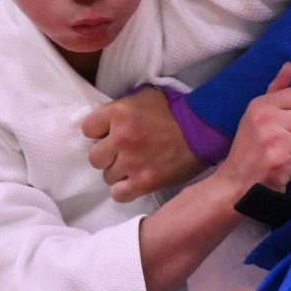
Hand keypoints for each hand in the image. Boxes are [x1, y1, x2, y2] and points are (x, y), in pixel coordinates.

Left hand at [87, 87, 204, 202]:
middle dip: (108, 156)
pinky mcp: (144, 182)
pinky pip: (118, 194)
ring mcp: (132, 162)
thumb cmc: (175, 111)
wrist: (203, 129)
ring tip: (136, 166)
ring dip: (119, 173)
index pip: (87, 129)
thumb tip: (103, 121)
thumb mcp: (144, 97)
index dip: (99, 133)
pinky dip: (125, 190)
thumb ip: (120, 107)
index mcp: (119, 113)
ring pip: (107, 177)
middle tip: (124, 153)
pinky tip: (135, 182)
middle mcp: (122, 137)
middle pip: (95, 157)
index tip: (110, 135)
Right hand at [212, 65, 290, 196]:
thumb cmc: (248, 150)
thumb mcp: (256, 116)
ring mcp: (274, 143)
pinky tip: (283, 174)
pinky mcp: (280, 165)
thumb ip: (276, 92)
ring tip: (288, 160)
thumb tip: (290, 66)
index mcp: (261, 105)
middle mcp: (266, 120)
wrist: (231, 187)